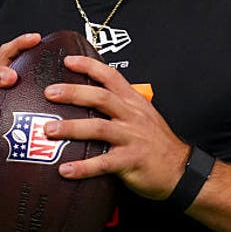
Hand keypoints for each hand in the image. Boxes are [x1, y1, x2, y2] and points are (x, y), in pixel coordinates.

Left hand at [42, 55, 189, 200]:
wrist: (181, 169)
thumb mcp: (143, 116)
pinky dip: (83, 167)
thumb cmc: (158, 144)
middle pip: (100, 97)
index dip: (89, 66)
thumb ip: (120, 106)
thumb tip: (90, 100)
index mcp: (133, 103)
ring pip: (98, 128)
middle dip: (73, 93)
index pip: (111, 77)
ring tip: (49, 131)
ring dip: (71, 128)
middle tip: (49, 92)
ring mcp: (132, 138)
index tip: (67, 61)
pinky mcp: (131, 161)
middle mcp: (132, 116)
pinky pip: (103, 163)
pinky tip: (65, 170)